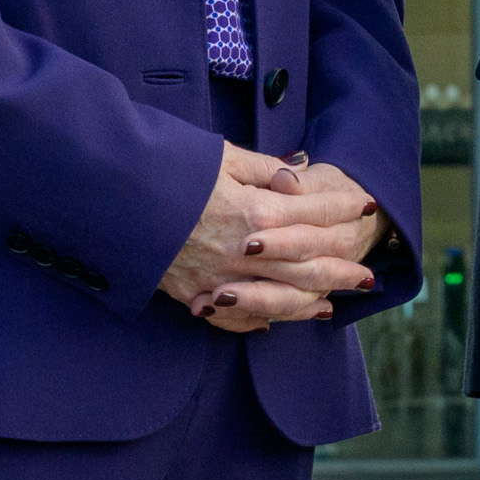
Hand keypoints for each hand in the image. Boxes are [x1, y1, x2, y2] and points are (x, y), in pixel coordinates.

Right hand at [155, 144, 384, 334]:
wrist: (111, 196)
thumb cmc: (167, 167)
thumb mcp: (220, 156)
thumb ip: (264, 170)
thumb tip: (297, 173)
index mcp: (254, 213)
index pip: (313, 214)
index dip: (342, 209)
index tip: (366, 206)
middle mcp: (242, 253)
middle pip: (306, 267)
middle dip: (340, 269)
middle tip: (367, 275)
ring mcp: (217, 279)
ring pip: (276, 300)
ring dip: (308, 304)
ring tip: (331, 305)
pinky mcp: (190, 294)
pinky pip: (231, 317)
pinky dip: (254, 322)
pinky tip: (270, 323)